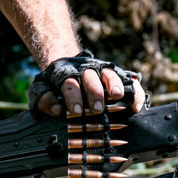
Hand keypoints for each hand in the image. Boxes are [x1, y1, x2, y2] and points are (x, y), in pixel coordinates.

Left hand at [29, 50, 145, 117]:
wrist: (66, 66)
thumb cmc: (54, 85)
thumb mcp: (41, 90)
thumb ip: (44, 99)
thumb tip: (56, 109)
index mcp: (66, 74)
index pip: (69, 83)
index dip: (73, 97)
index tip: (74, 111)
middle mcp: (86, 70)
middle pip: (91, 78)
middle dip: (95, 94)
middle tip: (96, 109)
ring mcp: (102, 71)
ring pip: (110, 74)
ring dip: (114, 85)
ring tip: (118, 97)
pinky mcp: (116, 75)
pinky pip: (128, 80)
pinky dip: (134, 91)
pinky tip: (136, 105)